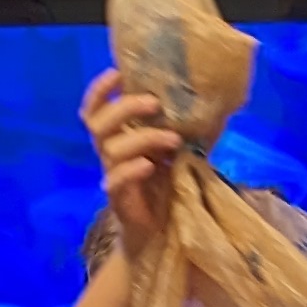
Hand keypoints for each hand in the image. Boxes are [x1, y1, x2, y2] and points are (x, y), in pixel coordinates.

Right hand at [81, 68, 182, 240]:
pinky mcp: (119, 200)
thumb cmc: (169, 186)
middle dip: (125, 107)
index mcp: (118, 138)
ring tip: (174, 140)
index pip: (95, 109)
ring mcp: (113, 176)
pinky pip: (116, 180)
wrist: (163, 233)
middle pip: (99, 123)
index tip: (118, 72)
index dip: (100, 90)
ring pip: (112, 149)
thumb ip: (185, 127)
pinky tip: (151, 165)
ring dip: (144, 138)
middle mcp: (109, 154)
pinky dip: (132, 169)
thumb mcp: (178, 151)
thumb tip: (211, 98)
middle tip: (155, 103)